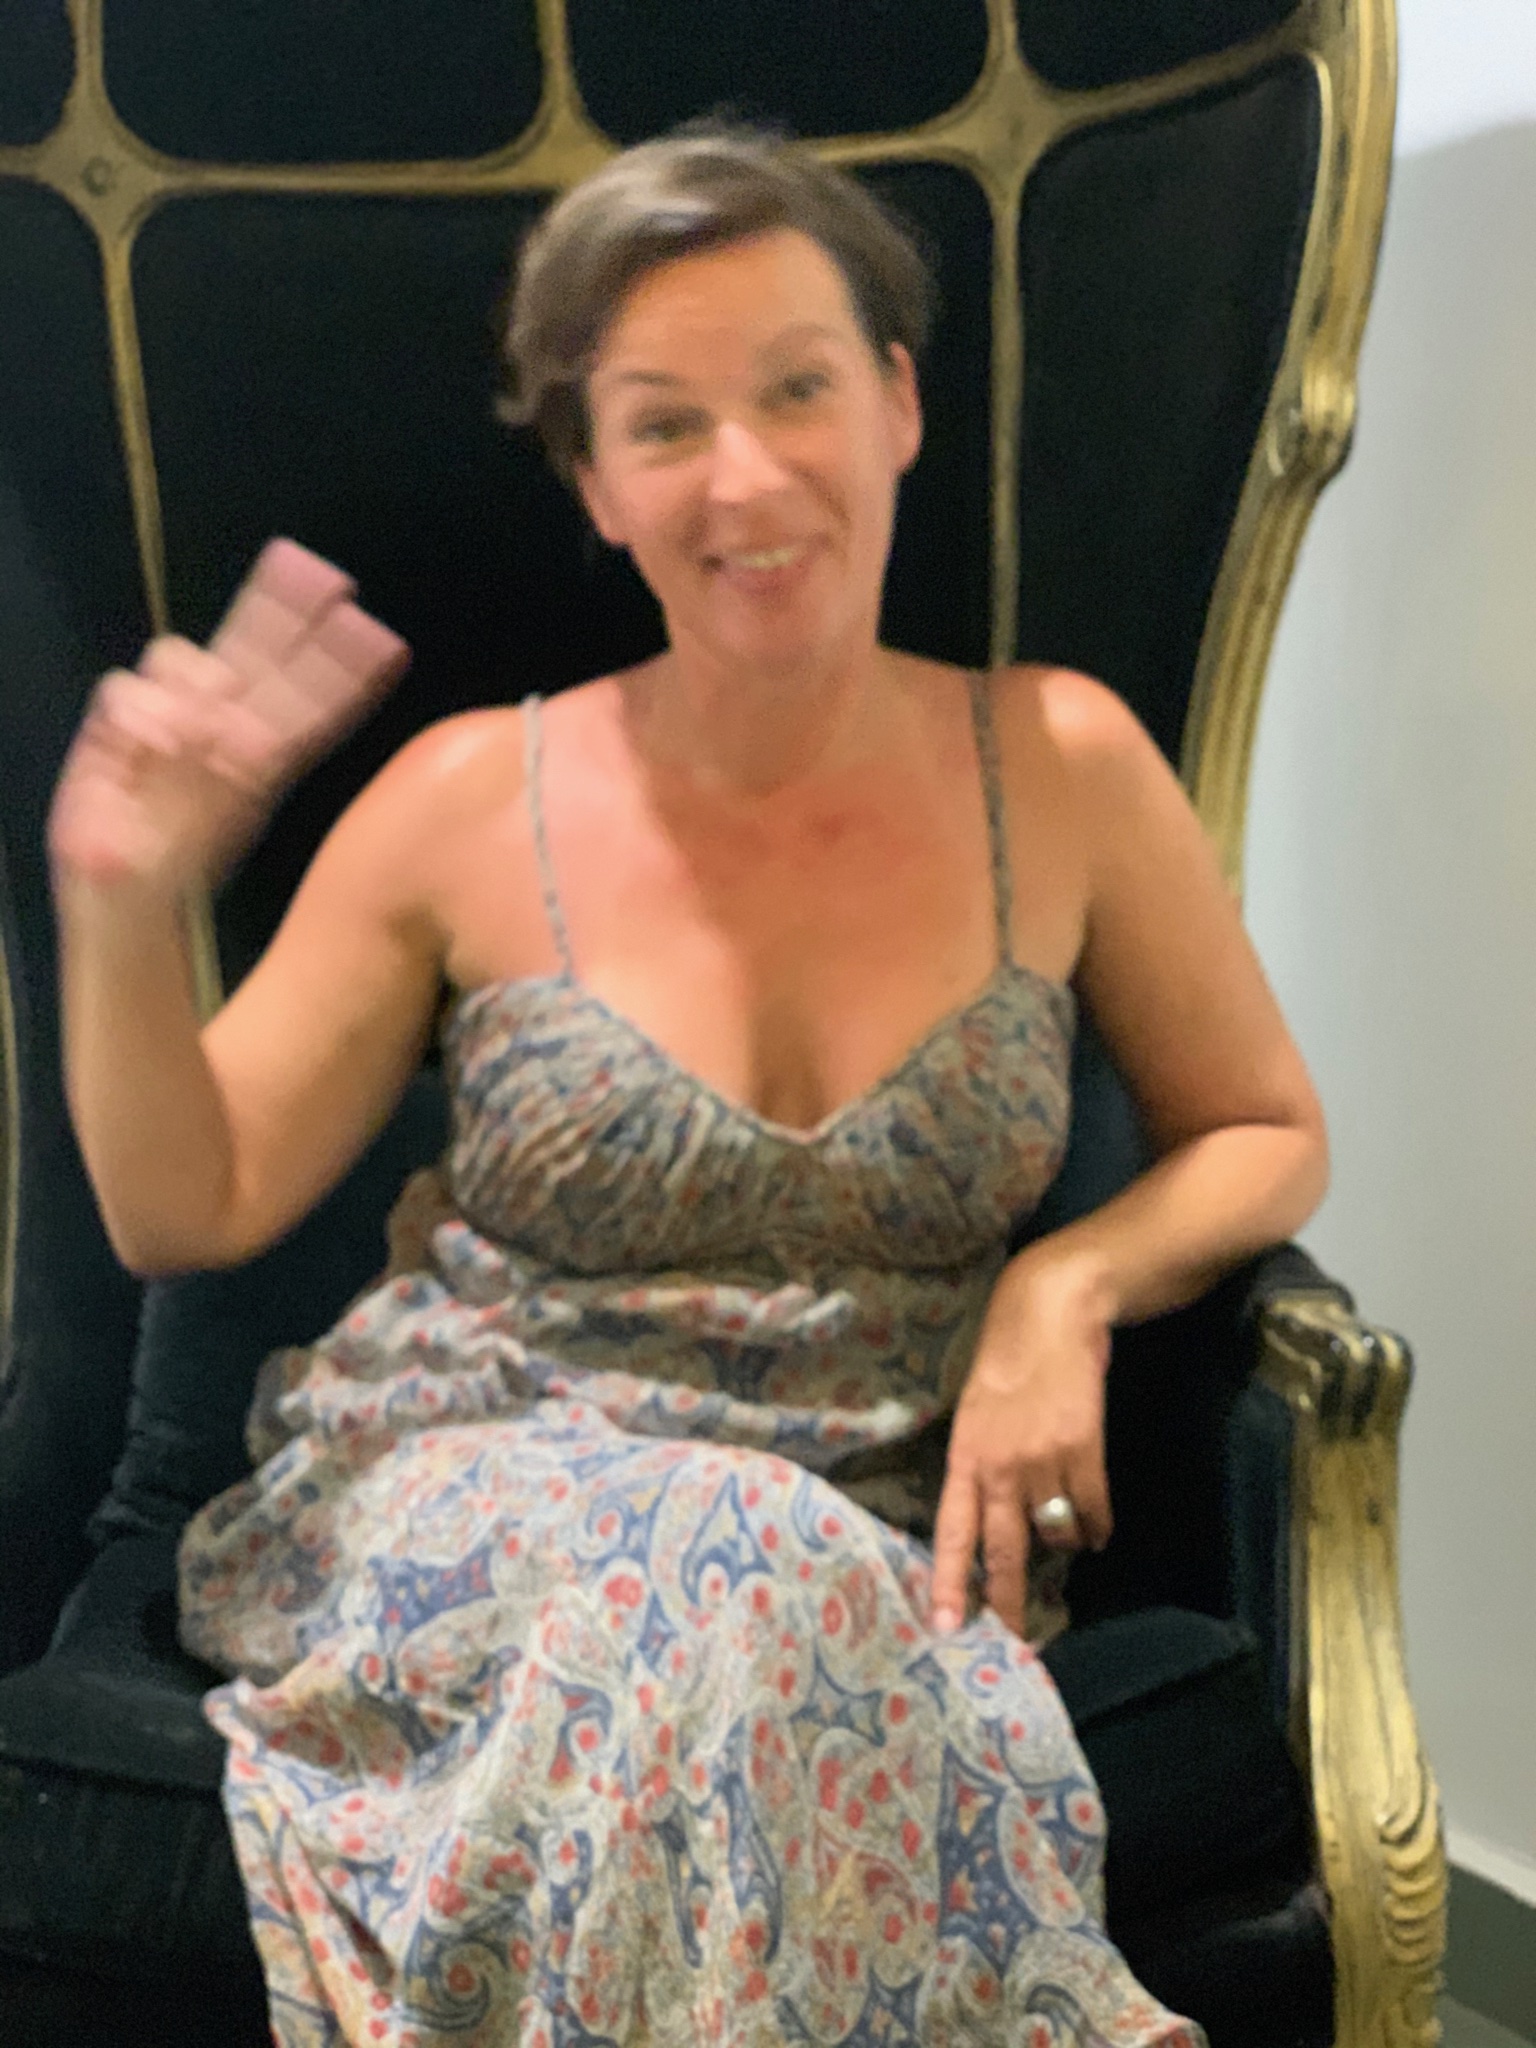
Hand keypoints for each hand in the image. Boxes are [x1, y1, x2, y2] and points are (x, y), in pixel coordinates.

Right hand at [48, 538, 409, 893]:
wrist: (131, 883)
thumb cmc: (194, 847)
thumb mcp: (249, 803)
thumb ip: (272, 757)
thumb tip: (266, 731)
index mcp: (261, 738)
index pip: (302, 688)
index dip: (338, 663)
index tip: (380, 641)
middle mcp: (218, 715)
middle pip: (250, 647)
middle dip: (281, 610)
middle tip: (322, 581)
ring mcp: (166, 714)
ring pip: (182, 657)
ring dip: (201, 676)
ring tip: (212, 716)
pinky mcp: (114, 728)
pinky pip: (124, 690)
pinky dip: (142, 707)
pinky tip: (163, 738)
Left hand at [930, 1250, 1113, 1637]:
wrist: (1050, 1314)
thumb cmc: (1006, 1358)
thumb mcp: (975, 1410)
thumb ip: (979, 1463)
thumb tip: (990, 1518)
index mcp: (964, 1456)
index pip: (951, 1530)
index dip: (949, 1581)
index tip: (946, 1627)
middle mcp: (999, 1465)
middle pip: (1003, 1549)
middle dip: (1006, 1600)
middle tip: (1013, 1640)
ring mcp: (1042, 1459)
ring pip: (1054, 1531)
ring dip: (1062, 1544)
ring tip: (1067, 1541)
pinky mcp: (1083, 1449)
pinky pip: (1091, 1510)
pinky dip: (1096, 1526)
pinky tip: (1096, 1530)